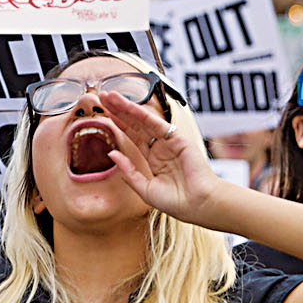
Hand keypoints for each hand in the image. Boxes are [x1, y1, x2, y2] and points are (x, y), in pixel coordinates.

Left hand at [95, 90, 222, 223]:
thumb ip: (128, 171)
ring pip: (144, 121)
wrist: (199, 206)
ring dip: (127, 107)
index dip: (118, 123)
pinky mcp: (179, 139)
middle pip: (135, 124)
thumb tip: (112, 153)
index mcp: (153, 158)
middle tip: (103, 97)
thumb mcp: (145, 189)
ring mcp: (169, 142)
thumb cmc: (177, 202)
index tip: (104, 112)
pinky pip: (158, 125)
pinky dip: (143, 115)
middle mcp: (160, 147)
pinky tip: (129, 106)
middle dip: (119, 111)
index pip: (133, 136)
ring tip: (110, 96)